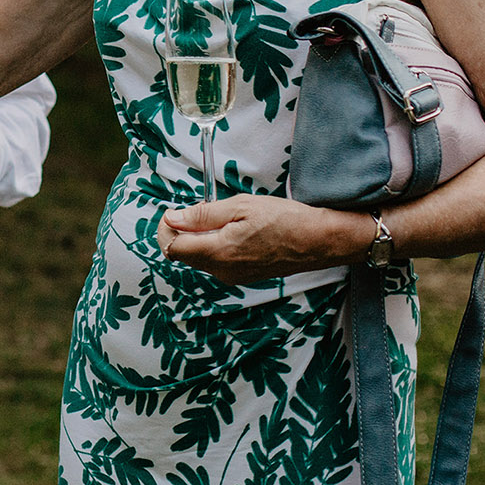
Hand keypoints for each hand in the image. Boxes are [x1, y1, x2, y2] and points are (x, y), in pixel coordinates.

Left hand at [158, 194, 370, 283]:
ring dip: (198, 238)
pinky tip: (232, 231)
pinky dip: (214, 246)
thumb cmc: (284, 219)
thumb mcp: (240, 206)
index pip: (172, 248)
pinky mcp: (243, 276)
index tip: (173, 212)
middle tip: (197, 210)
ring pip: (199, 258)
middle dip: (181, 233)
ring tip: (220, 218)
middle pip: (183, 254)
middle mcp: (222, 271)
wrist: (318, 241)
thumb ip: (202, 215)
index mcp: (219, 252)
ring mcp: (233, 277)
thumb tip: (172, 218)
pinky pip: (216, 262)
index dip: (167, 229)